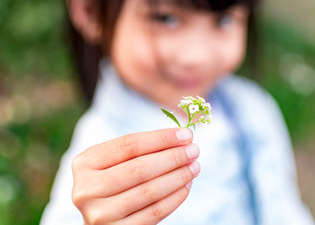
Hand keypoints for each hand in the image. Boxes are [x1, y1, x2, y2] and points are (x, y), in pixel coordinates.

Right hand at [71, 128, 199, 224]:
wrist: (102, 215)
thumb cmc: (114, 179)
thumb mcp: (116, 160)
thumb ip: (141, 148)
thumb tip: (183, 138)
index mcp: (84, 163)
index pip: (130, 145)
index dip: (161, 138)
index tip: (186, 135)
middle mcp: (86, 189)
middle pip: (140, 168)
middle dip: (173, 157)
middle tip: (194, 150)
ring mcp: (99, 214)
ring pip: (149, 191)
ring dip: (178, 177)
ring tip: (194, 166)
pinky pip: (154, 213)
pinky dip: (174, 198)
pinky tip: (186, 186)